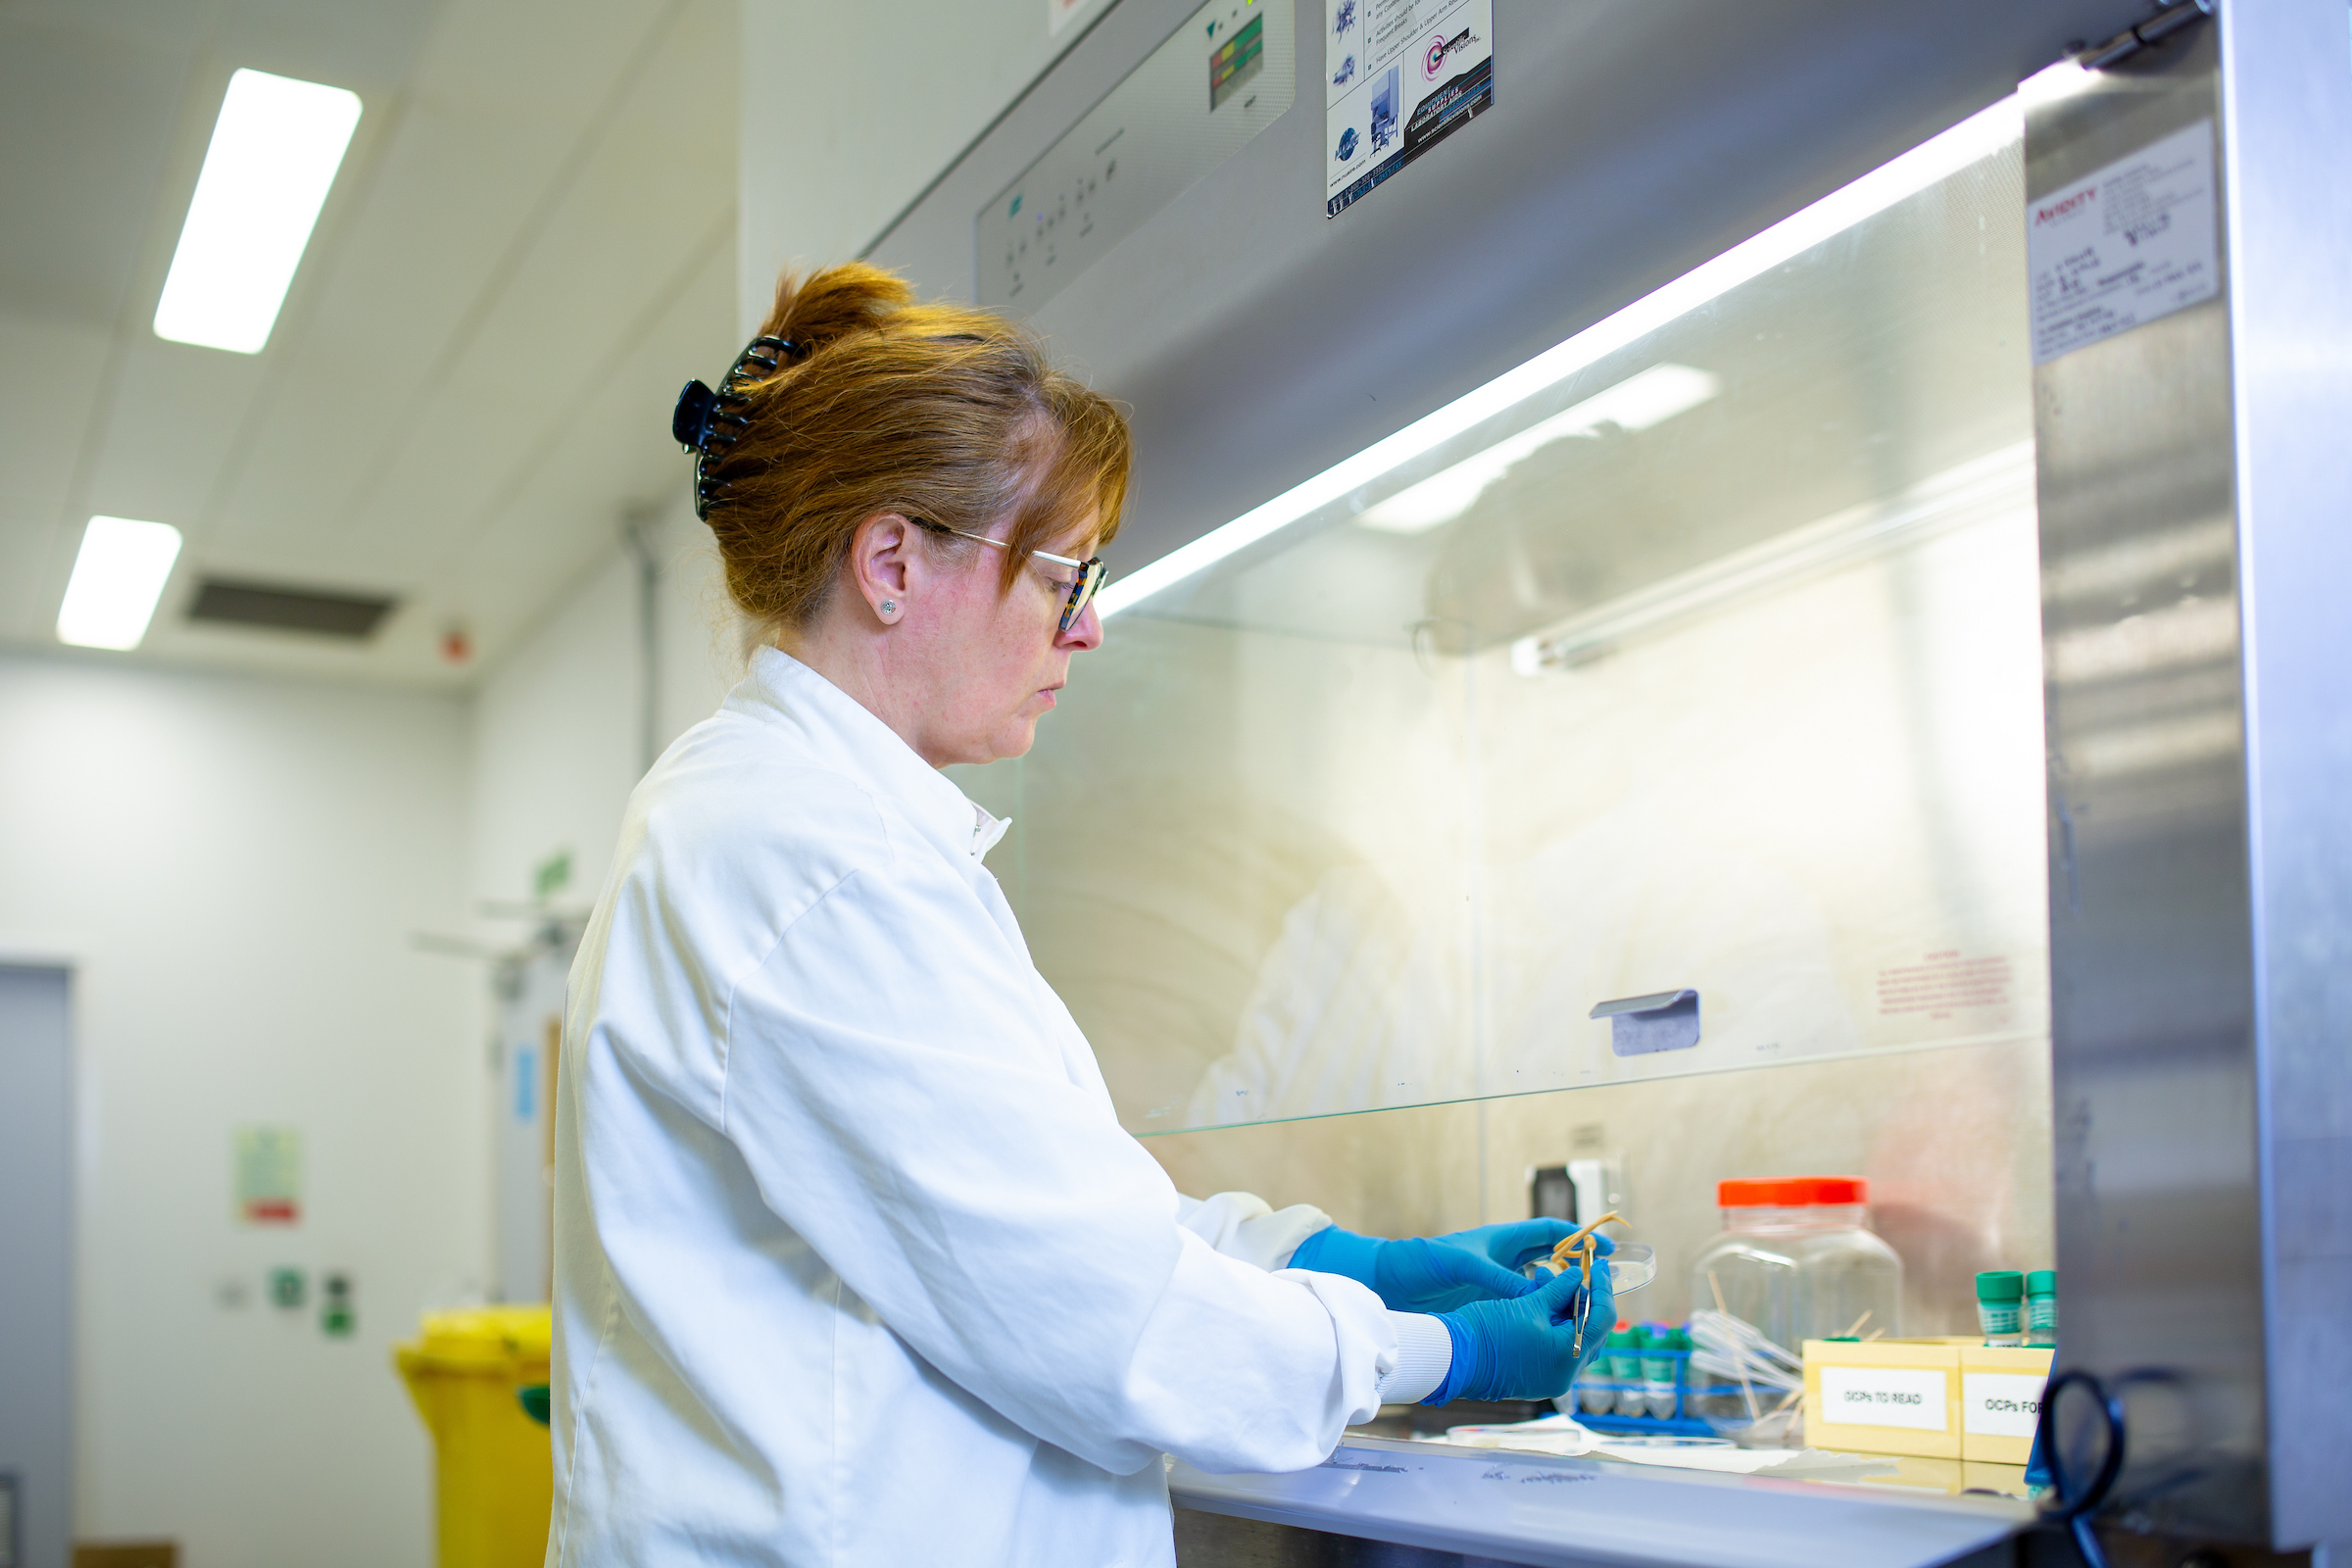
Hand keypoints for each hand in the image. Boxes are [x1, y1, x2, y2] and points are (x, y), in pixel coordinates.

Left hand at [1290, 1220, 1606, 1312]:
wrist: (1389, 1281)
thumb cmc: (1422, 1262)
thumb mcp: (1464, 1267)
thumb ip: (1500, 1279)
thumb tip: (1537, 1295)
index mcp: (1501, 1240)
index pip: (1549, 1233)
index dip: (1579, 1238)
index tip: (1606, 1249)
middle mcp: (1502, 1260)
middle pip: (1551, 1259)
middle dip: (1578, 1270)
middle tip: (1605, 1287)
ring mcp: (1495, 1282)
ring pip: (1539, 1286)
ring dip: (1560, 1295)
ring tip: (1583, 1312)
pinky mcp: (1486, 1303)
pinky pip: (1522, 1306)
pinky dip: (1538, 1313)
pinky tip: (1550, 1328)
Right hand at [1427, 1256, 1616, 1404]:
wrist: (1452, 1356)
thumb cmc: (1488, 1330)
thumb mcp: (1528, 1303)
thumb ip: (1559, 1289)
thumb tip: (1577, 1276)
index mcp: (1569, 1356)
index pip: (1602, 1318)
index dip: (1602, 1288)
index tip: (1600, 1265)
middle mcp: (1565, 1374)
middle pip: (1590, 1330)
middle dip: (1582, 1298)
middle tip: (1572, 1273)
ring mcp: (1551, 1378)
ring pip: (1572, 1337)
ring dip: (1563, 1308)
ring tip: (1543, 1279)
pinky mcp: (1536, 1376)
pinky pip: (1556, 1347)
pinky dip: (1552, 1324)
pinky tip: (1537, 1301)